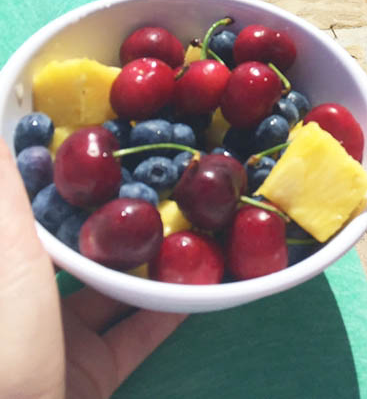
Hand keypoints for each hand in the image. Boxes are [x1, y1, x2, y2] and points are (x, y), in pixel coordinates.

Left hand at [0, 138, 184, 397]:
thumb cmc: (2, 352)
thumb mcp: (5, 262)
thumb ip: (6, 200)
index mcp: (2, 268)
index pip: (29, 211)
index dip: (57, 173)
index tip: (96, 139)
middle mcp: (20, 302)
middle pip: (70, 245)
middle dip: (110, 212)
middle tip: (155, 172)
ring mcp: (51, 343)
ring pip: (105, 288)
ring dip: (144, 259)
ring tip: (188, 217)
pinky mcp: (87, 375)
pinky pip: (132, 333)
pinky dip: (163, 309)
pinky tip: (199, 281)